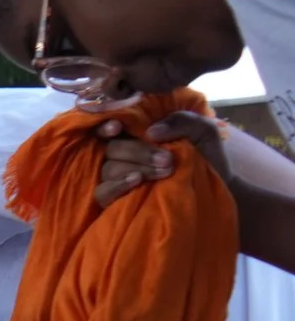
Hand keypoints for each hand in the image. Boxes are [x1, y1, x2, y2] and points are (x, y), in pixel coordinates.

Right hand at [93, 112, 230, 208]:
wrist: (217, 188)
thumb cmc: (207, 156)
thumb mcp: (204, 131)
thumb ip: (183, 121)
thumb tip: (152, 132)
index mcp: (138, 134)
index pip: (111, 126)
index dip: (107, 126)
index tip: (118, 128)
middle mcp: (123, 154)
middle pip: (111, 148)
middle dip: (137, 152)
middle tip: (167, 160)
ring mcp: (116, 177)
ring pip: (109, 168)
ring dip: (136, 168)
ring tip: (164, 172)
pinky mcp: (114, 199)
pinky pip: (103, 191)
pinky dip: (117, 185)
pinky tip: (136, 181)